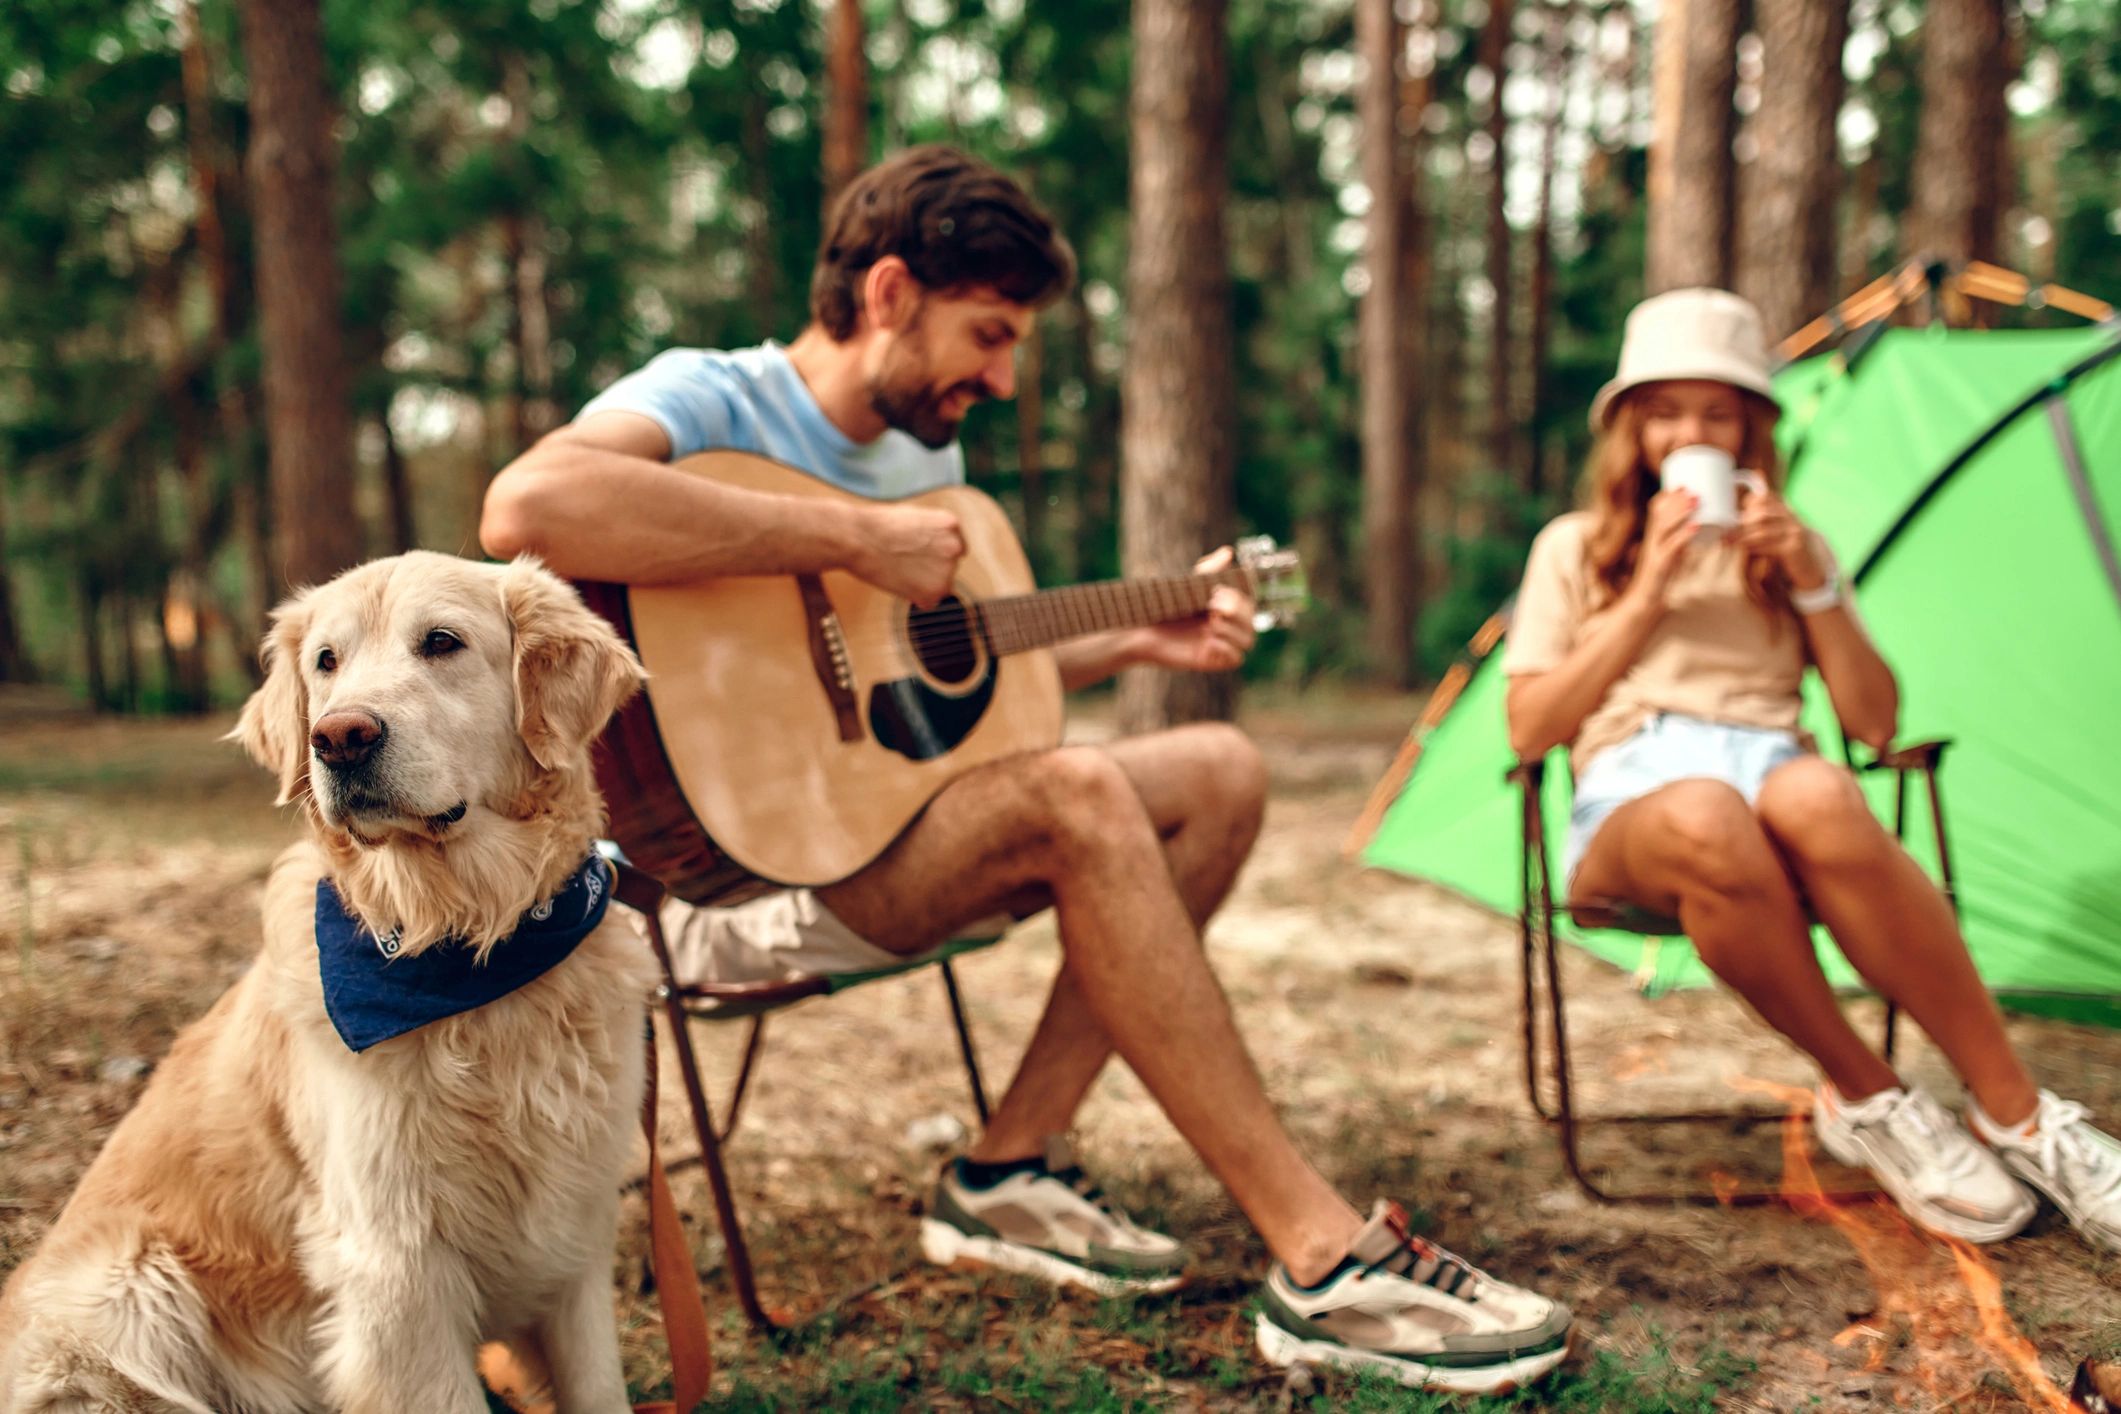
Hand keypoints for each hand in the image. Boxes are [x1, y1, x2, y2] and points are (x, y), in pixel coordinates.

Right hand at [847, 504, 965, 606]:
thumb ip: (931, 533)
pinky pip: (927, 602)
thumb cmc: (876, 527)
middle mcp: (955, 547)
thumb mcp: (912, 517)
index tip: (919, 557)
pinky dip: (913, 597)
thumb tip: (933, 550)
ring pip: (939, 586)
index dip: (935, 555)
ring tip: (897, 570)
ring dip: (921, 584)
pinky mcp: (934, 592)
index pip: (955, 548)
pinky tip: (897, 582)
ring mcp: (947, 570)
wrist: (858, 539)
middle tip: (904, 565)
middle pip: (948, 569)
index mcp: (951, 525)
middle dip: (930, 570)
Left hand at [1133, 546, 1255, 672]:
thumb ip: (1211, 569)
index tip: (1218, 591)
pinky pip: (1237, 659)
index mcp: (1226, 608)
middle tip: (1212, 606)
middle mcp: (1227, 627)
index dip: (1241, 598)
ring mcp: (1221, 644)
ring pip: (1248, 640)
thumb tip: (1228, 552)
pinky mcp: (1212, 659)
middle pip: (1252, 623)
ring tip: (1211, 624)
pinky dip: (1227, 649)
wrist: (1144, 629)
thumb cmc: (1167, 606)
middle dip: (1237, 612)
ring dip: (1233, 630)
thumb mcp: (1191, 584)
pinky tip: (1208, 641)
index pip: (1250, 604)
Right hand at [1626, 488, 1698, 612]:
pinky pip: (1671, 547)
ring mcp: (1654, 551)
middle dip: (1677, 500)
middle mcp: (1651, 539)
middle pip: (1660, 514)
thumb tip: (1700, 524)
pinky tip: (1696, 527)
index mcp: (1654, 534)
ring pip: (1664, 526)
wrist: (1646, 598)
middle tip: (1695, 490)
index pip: (1655, 509)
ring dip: (1680, 512)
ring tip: (1696, 501)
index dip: (1668, 495)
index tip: (1683, 484)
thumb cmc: (1662, 574)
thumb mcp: (1671, 552)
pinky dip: (1683, 535)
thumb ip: (1681, 538)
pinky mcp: (1659, 564)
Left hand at [1732, 483, 1825, 587]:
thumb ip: (1760, 526)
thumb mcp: (1776, 535)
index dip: (1750, 501)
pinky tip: (1742, 551)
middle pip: (1761, 514)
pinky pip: (1769, 546)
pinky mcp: (1795, 547)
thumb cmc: (1787, 553)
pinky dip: (1753, 548)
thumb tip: (1732, 524)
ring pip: (1763, 530)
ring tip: (1727, 543)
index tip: (1736, 511)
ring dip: (1741, 537)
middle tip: (1724, 533)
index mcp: (1787, 511)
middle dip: (1741, 524)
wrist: (1812, 571)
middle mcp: (1792, 518)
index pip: (1768, 497)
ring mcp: (1795, 532)